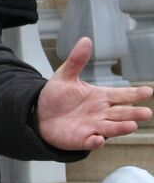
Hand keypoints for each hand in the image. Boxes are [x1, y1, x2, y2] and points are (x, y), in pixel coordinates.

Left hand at [37, 37, 153, 149]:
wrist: (39, 114)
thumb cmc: (57, 96)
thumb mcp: (65, 76)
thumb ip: (77, 60)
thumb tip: (86, 40)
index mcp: (100, 97)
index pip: (122, 95)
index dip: (135, 94)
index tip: (149, 91)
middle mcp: (101, 113)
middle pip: (122, 113)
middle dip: (134, 113)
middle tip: (147, 113)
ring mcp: (93, 127)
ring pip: (111, 128)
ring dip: (121, 128)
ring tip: (131, 125)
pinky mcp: (81, 139)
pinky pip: (90, 142)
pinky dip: (95, 142)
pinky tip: (99, 140)